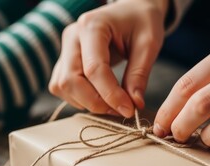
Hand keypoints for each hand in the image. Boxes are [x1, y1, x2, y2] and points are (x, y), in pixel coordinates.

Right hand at [49, 0, 167, 117]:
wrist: (131, 11)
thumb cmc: (141, 21)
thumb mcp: (148, 43)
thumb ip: (139, 74)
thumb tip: (133, 105)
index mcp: (92, 26)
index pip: (94, 69)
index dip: (110, 95)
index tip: (129, 110)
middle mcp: (72, 37)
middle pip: (71, 80)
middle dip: (95, 102)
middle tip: (120, 110)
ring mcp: (64, 49)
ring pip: (62, 87)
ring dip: (86, 102)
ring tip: (112, 103)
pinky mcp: (63, 61)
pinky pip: (61, 87)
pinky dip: (79, 98)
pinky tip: (100, 97)